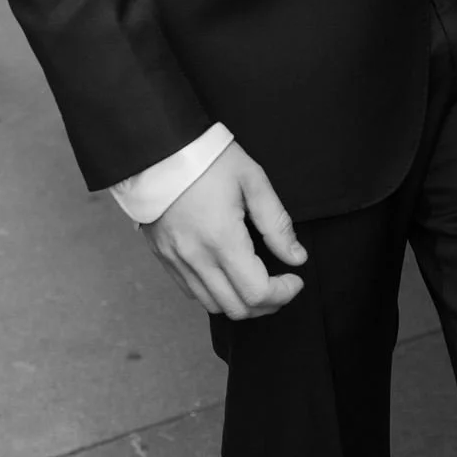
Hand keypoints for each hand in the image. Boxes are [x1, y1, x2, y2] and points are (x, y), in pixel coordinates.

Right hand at [142, 142, 307, 320]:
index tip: (296, 280)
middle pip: (237, 308)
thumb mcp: (252, 180)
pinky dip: (215, 293)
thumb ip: (276, 223)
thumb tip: (297, 257)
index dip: (283, 293)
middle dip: (267, 304)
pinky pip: (192, 292)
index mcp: (222, 239)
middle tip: (282, 286)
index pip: (257, 292)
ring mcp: (176, 260)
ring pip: (213, 306)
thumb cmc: (209, 158)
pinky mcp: (164, 257)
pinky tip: (228, 274)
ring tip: (257, 282)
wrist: (160, 147)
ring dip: (241, 303)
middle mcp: (196, 258)